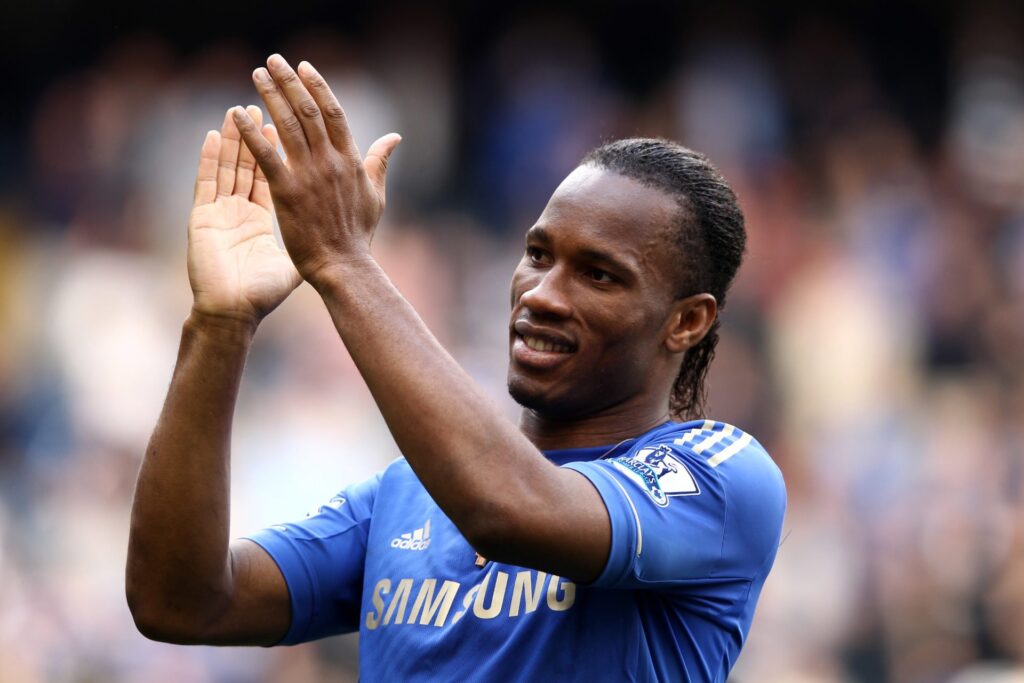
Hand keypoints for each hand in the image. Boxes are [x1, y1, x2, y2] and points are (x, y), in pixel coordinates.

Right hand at [188, 107, 301, 326]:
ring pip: (228, 167)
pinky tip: (215, 135)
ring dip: (236, 138)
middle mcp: (240, 211)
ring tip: (243, 109)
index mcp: (261, 220)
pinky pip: (207, 181)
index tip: (288, 126)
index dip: (279, 151)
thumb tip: (334, 243)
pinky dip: (210, 158)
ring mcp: (220, 212)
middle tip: (268, 104)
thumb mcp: (291, 267)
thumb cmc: (261, 295)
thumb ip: (311, 247)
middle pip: (250, 164)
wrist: (233, 313)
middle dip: (259, 135)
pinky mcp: (203, 217)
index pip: (272, 176)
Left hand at [230, 54, 401, 287]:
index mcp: (351, 160)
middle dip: (290, 82)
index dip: (318, 86)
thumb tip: (394, 138)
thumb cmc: (358, 235)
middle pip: (308, 111)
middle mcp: (330, 162)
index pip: (333, 113)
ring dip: (270, 95)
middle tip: (273, 60)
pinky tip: (237, 114)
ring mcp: (309, 176)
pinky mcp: (287, 192)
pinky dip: (251, 133)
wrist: (344, 266)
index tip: (304, 67)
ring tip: (256, 74)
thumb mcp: (376, 194)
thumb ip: (379, 162)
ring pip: (287, 125)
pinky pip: (266, 155)